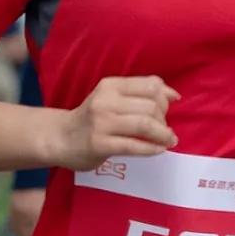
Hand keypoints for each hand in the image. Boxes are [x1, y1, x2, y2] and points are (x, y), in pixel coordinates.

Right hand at [52, 74, 176, 167]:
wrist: (61, 138)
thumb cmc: (93, 118)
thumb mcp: (112, 98)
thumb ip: (139, 93)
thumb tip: (174, 95)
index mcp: (111, 85)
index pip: (150, 85)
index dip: (166, 97)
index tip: (170, 108)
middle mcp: (106, 101)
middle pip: (151, 106)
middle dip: (164, 119)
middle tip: (164, 130)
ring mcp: (101, 123)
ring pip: (144, 124)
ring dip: (163, 134)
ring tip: (168, 140)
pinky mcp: (100, 144)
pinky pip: (134, 146)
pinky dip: (152, 148)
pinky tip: (158, 150)